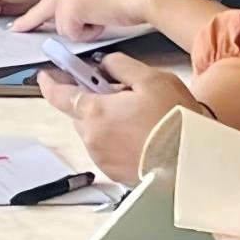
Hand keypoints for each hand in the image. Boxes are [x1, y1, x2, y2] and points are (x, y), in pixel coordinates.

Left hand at [18, 0, 164, 39]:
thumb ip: (82, 7)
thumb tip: (71, 25)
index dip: (33, 15)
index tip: (17, 26)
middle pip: (46, 10)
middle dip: (35, 23)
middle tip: (17, 31)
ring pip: (63, 26)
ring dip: (83, 30)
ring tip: (101, 19)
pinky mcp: (70, 4)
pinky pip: (72, 32)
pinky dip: (87, 33)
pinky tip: (101, 20)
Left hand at [47, 57, 191, 183]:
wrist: (193, 165)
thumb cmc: (174, 122)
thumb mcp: (150, 79)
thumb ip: (120, 66)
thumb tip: (105, 65)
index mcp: (95, 113)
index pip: (60, 95)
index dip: (51, 83)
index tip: (46, 75)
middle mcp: (92, 138)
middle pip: (81, 113)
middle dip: (94, 101)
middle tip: (122, 95)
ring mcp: (103, 159)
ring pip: (94, 132)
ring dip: (107, 122)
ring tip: (140, 119)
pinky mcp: (115, 174)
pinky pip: (107, 149)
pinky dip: (116, 140)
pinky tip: (141, 137)